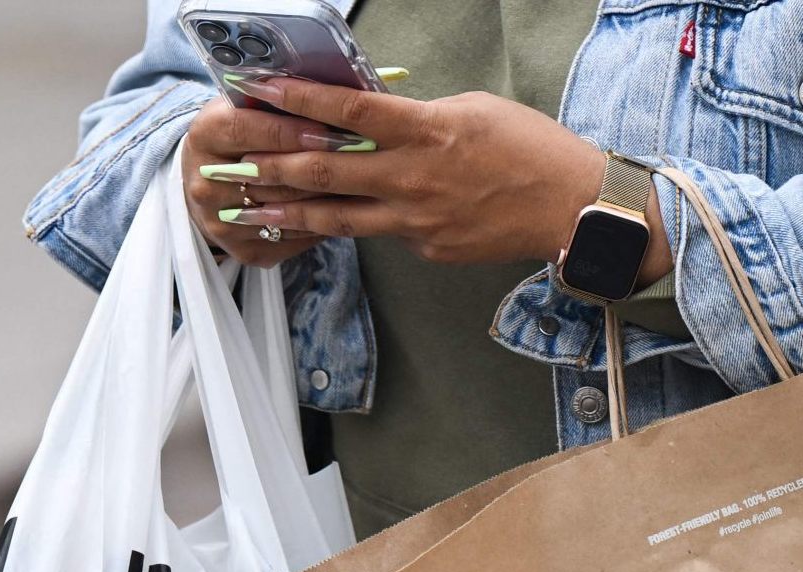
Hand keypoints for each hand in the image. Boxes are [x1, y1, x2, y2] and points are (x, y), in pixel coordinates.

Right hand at [181, 94, 354, 267]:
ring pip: (285, 213)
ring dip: (326, 200)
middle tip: (360, 158)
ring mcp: (221, 223)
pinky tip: (348, 213)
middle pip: (270, 176)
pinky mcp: (243, 252)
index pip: (246, 130)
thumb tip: (325, 93)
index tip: (329, 128)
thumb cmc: (240, 138)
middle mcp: (205, 183)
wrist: (210, 185)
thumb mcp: (244, 109)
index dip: (289, 130)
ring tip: (362, 185)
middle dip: (318, 167)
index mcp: (204, 135)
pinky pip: (293, 240)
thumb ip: (272, 104)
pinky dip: (322, 226)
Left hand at [216, 77, 673, 283]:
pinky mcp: (430, 249)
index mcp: (425, 132)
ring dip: (292, 214)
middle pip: (327, 173)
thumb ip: (418, 116)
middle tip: (230, 164)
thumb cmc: (530, 150)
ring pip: (341, 218)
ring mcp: (419, 222)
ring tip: (252, 210)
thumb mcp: (470, 110)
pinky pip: (386, 233)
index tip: (257, 90)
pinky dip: (360, 224)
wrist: (572, 209)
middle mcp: (413, 180)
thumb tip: (377, 117)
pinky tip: (334, 222)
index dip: (296, 101)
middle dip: (273, 167)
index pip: (346, 114)